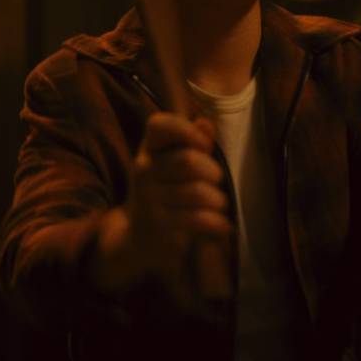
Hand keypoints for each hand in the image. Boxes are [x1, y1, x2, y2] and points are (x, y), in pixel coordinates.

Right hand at [90, 113, 230, 301]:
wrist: (138, 238)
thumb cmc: (166, 192)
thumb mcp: (175, 163)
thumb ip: (193, 141)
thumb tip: (205, 122)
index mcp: (149, 149)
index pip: (159, 125)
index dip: (187, 131)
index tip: (204, 146)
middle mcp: (144, 170)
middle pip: (188, 161)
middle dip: (213, 172)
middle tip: (217, 182)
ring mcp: (149, 199)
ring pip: (198, 192)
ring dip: (218, 200)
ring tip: (219, 205)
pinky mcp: (159, 225)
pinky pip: (199, 219)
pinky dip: (218, 223)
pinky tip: (222, 225)